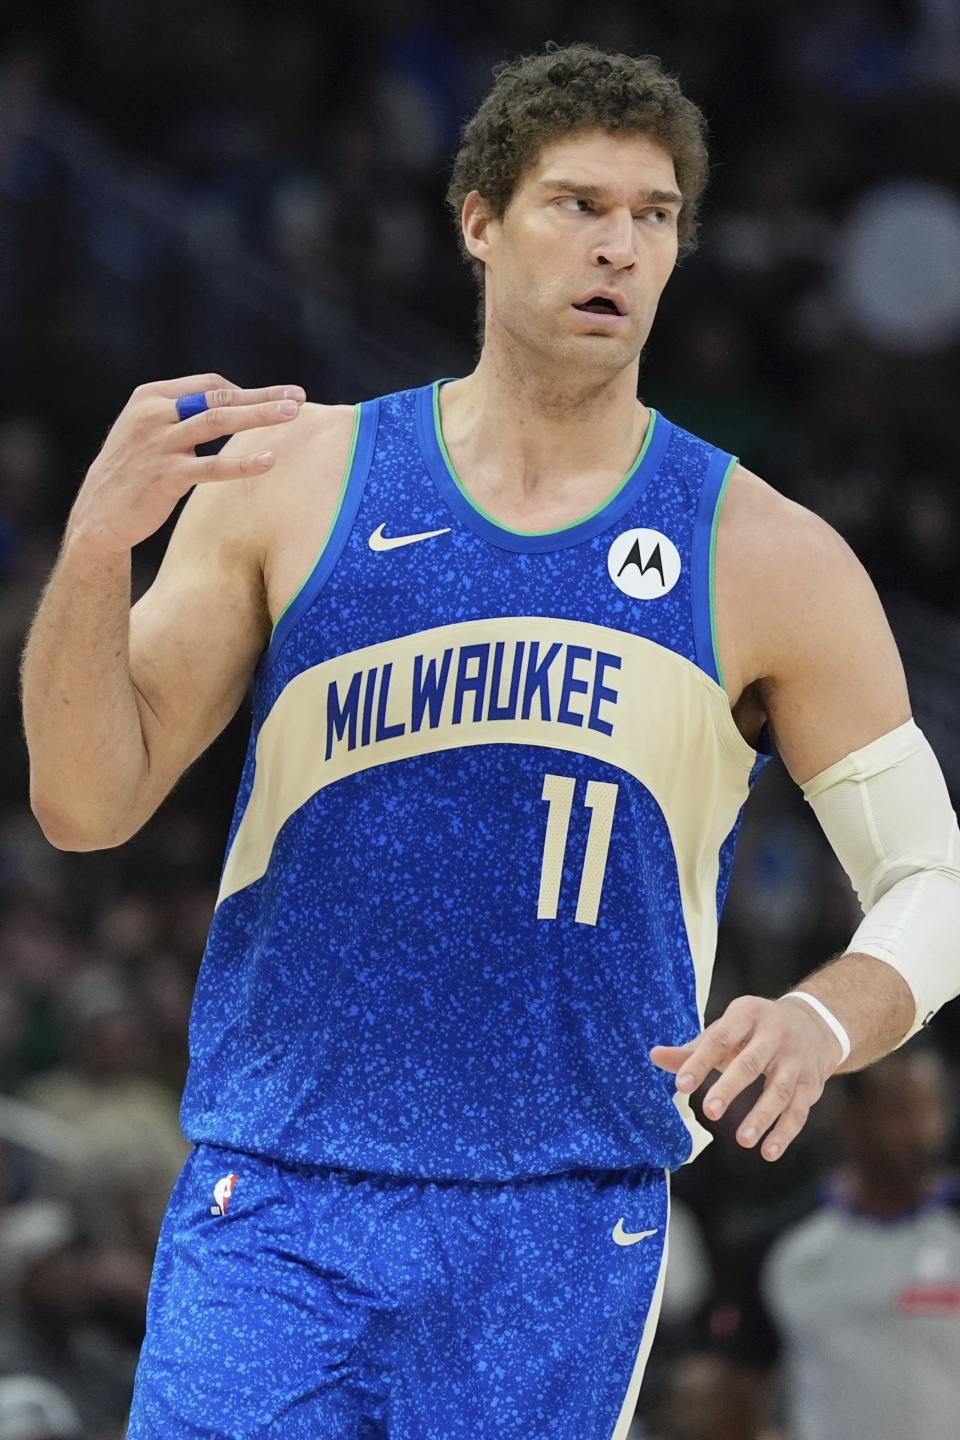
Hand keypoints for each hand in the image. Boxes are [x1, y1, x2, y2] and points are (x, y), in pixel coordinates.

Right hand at [67, 373, 306, 558]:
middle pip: (218, 397)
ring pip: (218, 422)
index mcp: (149, 396)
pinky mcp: (166, 476)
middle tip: (299, 396)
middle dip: (262, 395)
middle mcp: (153, 414)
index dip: (242, 392)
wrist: (97, 515)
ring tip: (293, 413)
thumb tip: (225, 407)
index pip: (207, 385)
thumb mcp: (144, 431)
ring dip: (260, 415)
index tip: (271, 398)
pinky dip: (243, 463)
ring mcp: (159, 444)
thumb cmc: (130, 472)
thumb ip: (178, 415)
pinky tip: (269, 461)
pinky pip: (212, 467)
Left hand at [649, 994, 844, 1161]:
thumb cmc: (756, 1030)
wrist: (815, 1024)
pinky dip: (785, 1133)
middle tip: (710, 1112)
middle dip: (731, 1087)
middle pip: (752, 1063)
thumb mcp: (728, 1029)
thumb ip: (694, 1048)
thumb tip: (654, 1057)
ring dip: (762, 1116)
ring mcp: (796, 1061)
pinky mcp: (811, 1084)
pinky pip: (799, 1111)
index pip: (721, 1037)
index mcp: (748, 1015)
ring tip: (742, 1140)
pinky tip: (768, 1152)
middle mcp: (775, 1035)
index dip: (701, 1061)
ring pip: (779, 1090)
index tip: (681, 1085)